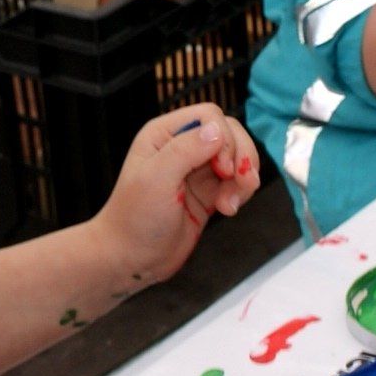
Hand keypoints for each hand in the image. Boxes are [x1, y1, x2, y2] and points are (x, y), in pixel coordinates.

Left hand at [90, 104, 262, 289]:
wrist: (132, 259)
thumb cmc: (133, 220)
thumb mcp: (156, 179)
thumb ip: (185, 150)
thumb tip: (218, 130)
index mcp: (164, 135)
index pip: (208, 117)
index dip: (223, 138)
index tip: (222, 168)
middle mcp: (182, 147)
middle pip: (229, 133)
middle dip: (241, 157)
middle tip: (240, 181)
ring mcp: (197, 170)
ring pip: (237, 157)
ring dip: (244, 178)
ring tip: (232, 203)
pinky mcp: (209, 192)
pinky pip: (237, 181)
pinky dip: (241, 193)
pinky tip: (228, 209)